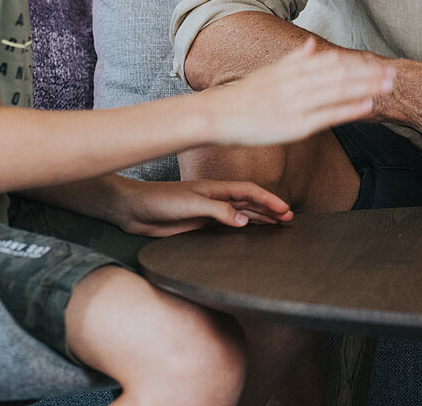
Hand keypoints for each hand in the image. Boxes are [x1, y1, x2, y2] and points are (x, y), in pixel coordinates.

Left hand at [112, 178, 294, 236]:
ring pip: (241, 214)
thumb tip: (245, 221)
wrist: (132, 209)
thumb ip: (219, 212)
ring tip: (278, 225)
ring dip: (260, 218)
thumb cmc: (159, 200)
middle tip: (289, 219)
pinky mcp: (199, 225)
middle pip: (250, 202)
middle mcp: (215, 199)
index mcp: (216, 188)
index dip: (269, 200)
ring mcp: (208, 212)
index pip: (250, 192)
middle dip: (270, 209)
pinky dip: (242, 229)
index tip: (285, 210)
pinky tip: (250, 233)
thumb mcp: (192, 204)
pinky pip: (227, 227)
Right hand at [206, 38, 395, 146]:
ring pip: (338, 92)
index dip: (356, 62)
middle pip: (339, 75)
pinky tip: (367, 105)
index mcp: (292, 70)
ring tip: (388, 85)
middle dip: (368, 73)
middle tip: (394, 72)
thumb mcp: (269, 72)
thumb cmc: (243, 97)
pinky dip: (349, 109)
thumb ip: (294, 59)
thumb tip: (313, 45)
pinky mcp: (295, 126)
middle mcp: (297, 83)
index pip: (331, 61)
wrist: (217, 115)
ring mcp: (297, 104)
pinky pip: (327, 115)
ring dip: (366, 87)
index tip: (376, 60)